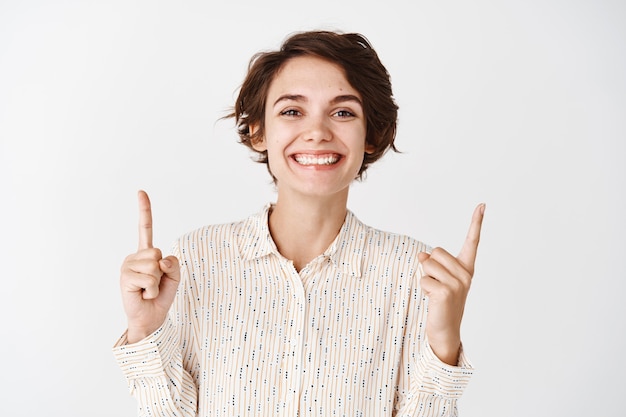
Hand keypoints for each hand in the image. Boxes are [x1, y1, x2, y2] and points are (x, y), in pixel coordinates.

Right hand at [120, 190, 180, 343]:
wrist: (151, 318)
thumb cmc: (161, 296)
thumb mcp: (174, 277)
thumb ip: (173, 264)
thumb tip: (160, 260)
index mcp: (146, 254)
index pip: (145, 228)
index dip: (144, 210)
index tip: (141, 192)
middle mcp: (134, 257)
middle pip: (157, 253)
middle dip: (163, 271)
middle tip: (154, 284)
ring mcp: (127, 266)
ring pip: (154, 266)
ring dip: (157, 283)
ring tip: (148, 290)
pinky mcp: (125, 278)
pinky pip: (149, 279)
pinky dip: (152, 291)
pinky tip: (143, 295)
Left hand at [418, 203, 484, 364]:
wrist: (445, 331)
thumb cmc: (440, 303)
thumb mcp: (438, 279)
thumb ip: (433, 263)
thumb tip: (422, 255)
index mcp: (466, 269)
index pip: (472, 242)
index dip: (476, 222)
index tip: (482, 205)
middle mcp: (465, 275)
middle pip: (436, 252)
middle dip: (429, 266)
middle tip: (437, 285)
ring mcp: (458, 284)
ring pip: (427, 265)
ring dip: (425, 278)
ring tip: (435, 293)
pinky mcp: (446, 292)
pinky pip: (424, 279)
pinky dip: (423, 288)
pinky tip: (432, 300)